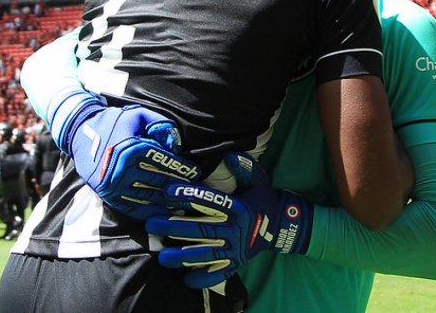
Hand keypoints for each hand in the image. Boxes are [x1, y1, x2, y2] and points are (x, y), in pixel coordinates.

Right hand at [69, 100, 203, 220]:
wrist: (79, 132)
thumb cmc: (116, 122)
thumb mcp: (140, 115)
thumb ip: (162, 126)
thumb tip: (177, 146)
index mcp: (131, 148)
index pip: (165, 162)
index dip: (184, 169)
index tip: (197, 174)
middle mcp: (121, 170)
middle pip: (160, 183)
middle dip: (181, 188)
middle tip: (197, 193)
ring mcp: (113, 186)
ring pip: (149, 198)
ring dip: (170, 203)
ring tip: (186, 205)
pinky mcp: (108, 196)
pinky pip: (133, 208)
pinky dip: (151, 212)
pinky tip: (165, 213)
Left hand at [145, 152, 312, 288]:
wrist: (283, 226)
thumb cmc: (264, 200)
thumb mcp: (259, 180)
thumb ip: (245, 167)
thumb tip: (229, 156)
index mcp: (239, 209)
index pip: (211, 202)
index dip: (189, 196)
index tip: (168, 192)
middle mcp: (235, 231)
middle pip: (202, 230)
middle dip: (175, 227)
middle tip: (152, 224)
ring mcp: (235, 250)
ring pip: (205, 255)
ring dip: (182, 256)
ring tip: (162, 256)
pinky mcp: (236, 263)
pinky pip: (218, 274)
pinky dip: (203, 279)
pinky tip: (186, 279)